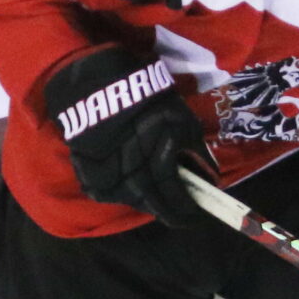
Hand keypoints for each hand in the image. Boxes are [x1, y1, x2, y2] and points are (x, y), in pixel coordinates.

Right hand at [44, 46, 212, 227]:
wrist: (105, 82)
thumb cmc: (150, 99)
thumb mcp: (183, 120)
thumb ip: (197, 151)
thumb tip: (212, 177)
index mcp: (157, 164)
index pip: (176, 196)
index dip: (189, 209)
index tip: (200, 216)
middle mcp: (131, 177)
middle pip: (152, 205)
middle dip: (170, 213)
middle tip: (180, 216)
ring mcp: (106, 176)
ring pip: (128, 200)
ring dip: (145, 203)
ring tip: (156, 202)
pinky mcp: (86, 170)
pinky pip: (102, 191)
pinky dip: (117, 192)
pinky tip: (127, 187)